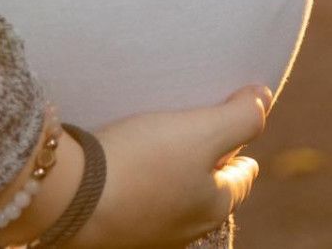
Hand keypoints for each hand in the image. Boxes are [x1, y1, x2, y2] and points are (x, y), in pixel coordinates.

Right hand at [65, 85, 271, 247]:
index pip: (240, 180)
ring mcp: (145, 233)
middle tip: (198, 138)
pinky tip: (122, 166)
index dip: (241, 154)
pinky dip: (137, 184)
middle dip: (206, 166)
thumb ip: (241, 117)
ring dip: (169, 175)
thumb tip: (264, 98)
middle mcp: (183, 229)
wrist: (68, 197)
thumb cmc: (139, 164)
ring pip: (169, 198)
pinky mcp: (110, 228)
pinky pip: (134, 200)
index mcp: (213, 207)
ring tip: (157, 146)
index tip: (237, 139)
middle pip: (205, 191)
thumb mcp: (200, 132)